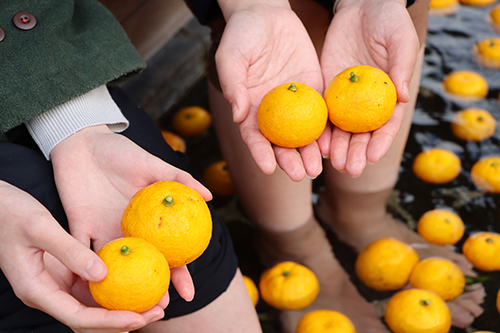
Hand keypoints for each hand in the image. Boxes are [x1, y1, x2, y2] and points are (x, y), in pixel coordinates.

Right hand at [0, 181, 165, 332]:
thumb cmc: (11, 213)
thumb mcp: (41, 227)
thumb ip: (69, 251)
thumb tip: (103, 275)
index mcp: (37, 290)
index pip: (78, 317)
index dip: (109, 321)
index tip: (138, 317)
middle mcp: (48, 293)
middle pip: (89, 319)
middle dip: (123, 320)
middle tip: (157, 309)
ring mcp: (56, 285)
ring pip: (93, 306)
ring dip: (121, 306)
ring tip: (155, 299)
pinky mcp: (64, 273)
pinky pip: (92, 287)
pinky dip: (114, 287)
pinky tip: (137, 278)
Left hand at [51, 125, 210, 303]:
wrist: (83, 141)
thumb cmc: (119, 152)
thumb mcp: (151, 164)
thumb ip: (178, 178)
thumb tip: (209, 195)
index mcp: (146, 221)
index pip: (167, 253)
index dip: (179, 274)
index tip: (188, 293)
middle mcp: (126, 232)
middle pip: (141, 267)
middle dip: (150, 290)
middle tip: (158, 309)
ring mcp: (102, 232)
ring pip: (113, 267)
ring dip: (119, 289)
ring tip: (127, 309)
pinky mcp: (77, 227)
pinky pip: (79, 250)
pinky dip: (82, 268)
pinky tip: (89, 287)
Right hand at [215, 2, 327, 180]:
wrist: (266, 13)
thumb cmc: (241, 35)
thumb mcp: (230, 58)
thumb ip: (233, 86)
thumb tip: (238, 116)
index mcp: (250, 107)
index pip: (254, 136)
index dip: (260, 153)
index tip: (268, 167)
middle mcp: (273, 110)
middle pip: (281, 141)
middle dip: (290, 160)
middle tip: (300, 174)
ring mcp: (294, 101)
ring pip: (303, 132)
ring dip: (310, 151)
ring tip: (317, 167)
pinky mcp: (314, 89)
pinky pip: (321, 111)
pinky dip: (326, 129)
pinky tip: (332, 142)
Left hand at [320, 0, 419, 176]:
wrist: (361, 5)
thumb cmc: (388, 21)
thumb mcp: (401, 40)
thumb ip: (401, 67)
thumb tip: (403, 98)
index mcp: (388, 95)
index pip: (386, 124)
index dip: (381, 141)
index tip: (373, 156)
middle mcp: (366, 101)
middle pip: (361, 133)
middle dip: (356, 153)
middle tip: (349, 169)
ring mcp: (345, 97)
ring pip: (341, 128)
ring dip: (336, 147)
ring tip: (331, 163)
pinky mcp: (326, 88)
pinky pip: (322, 111)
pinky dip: (320, 128)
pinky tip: (315, 142)